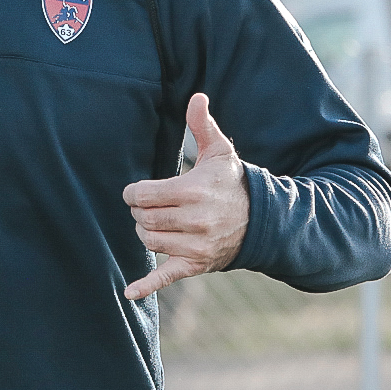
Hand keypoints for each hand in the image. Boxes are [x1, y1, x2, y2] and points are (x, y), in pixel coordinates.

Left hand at [122, 93, 249, 299]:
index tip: (139, 191)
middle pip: (142, 218)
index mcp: (193, 191)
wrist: (262, 219)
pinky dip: (145, 286)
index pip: (142, 194)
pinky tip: (128, 293)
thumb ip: (202, 124)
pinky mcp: (196, 265)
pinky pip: (166, 277)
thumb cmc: (233, 181)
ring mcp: (195, 245)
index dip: (135, 192)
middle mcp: (193, 221)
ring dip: (146, 231)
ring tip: (159, 221)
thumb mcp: (220, 151)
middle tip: (149, 205)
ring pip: (149, 241)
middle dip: (140, 211)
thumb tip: (196, 96)